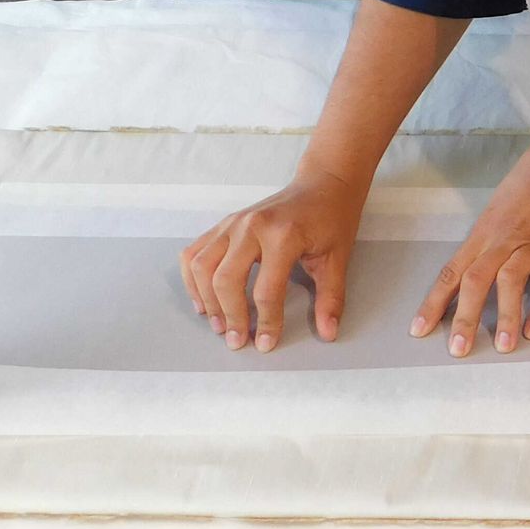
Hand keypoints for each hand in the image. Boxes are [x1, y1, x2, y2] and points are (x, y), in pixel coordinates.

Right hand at [182, 162, 365, 350]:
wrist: (323, 183)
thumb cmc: (332, 219)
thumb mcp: (337, 259)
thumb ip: (331, 298)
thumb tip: (327, 332)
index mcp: (282, 236)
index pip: (266, 291)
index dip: (266, 322)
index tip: (266, 344)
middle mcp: (251, 227)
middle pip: (225, 279)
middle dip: (230, 316)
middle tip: (237, 341)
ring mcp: (233, 223)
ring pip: (201, 266)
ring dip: (206, 299)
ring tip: (219, 324)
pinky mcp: (224, 224)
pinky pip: (194, 252)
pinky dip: (192, 279)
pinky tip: (203, 300)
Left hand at [411, 127, 529, 356]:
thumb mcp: (500, 209)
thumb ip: (489, 244)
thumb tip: (476, 278)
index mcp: (485, 232)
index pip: (453, 271)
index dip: (434, 302)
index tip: (419, 331)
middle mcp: (505, 238)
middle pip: (476, 279)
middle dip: (464, 316)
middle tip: (458, 350)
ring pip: (512, 280)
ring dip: (505, 314)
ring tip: (501, 346)